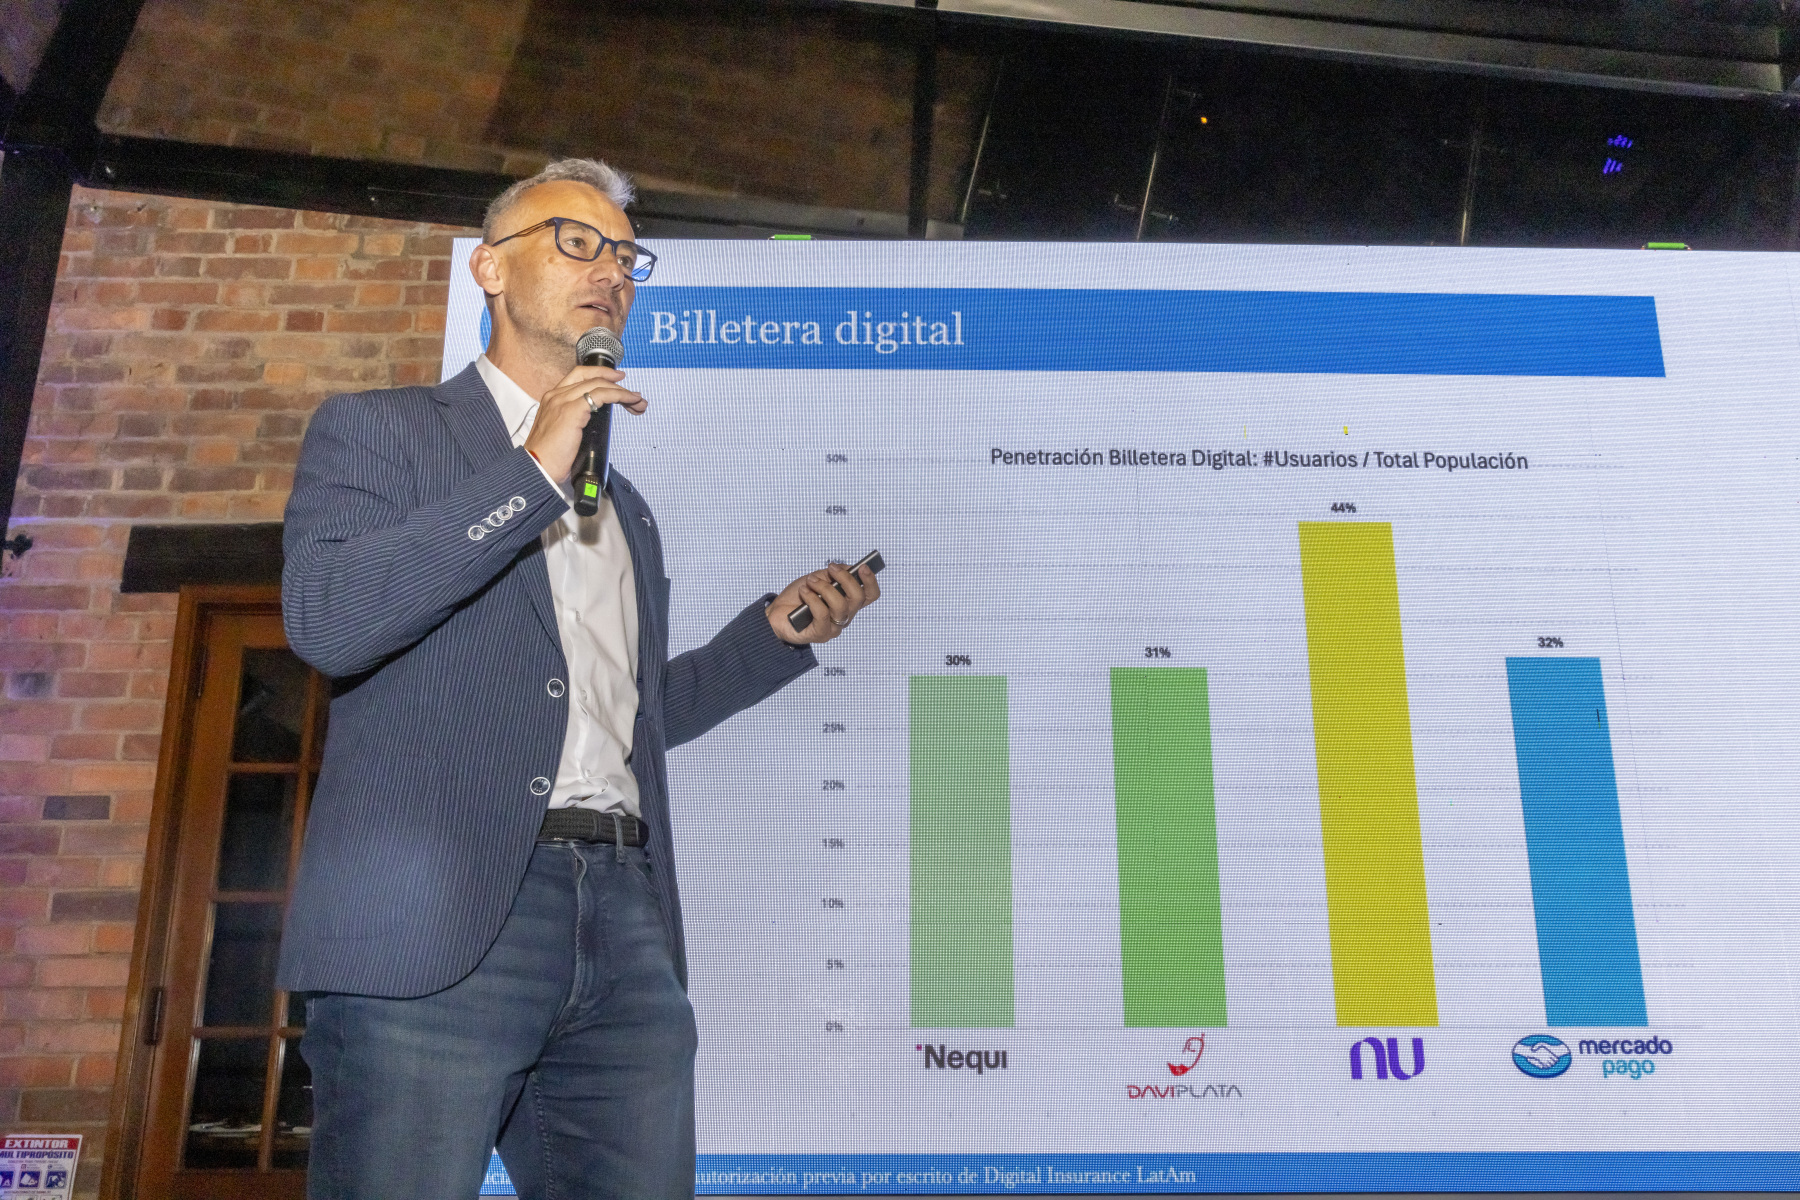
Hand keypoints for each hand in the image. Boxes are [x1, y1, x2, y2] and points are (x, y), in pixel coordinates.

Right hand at [522, 363, 646, 480]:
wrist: (537, 468)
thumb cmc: (548, 458)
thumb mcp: (562, 433)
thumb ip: (575, 422)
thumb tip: (594, 424)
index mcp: (552, 399)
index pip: (579, 377)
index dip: (600, 374)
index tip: (617, 380)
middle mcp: (556, 395)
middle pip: (591, 377)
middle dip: (616, 383)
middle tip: (634, 394)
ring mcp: (563, 401)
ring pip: (599, 384)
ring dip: (623, 392)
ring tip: (638, 401)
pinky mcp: (572, 410)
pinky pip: (601, 395)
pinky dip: (619, 396)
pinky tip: (630, 401)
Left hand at [769, 560, 880, 644]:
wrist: (776, 613)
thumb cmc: (799, 597)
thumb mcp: (818, 578)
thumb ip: (833, 574)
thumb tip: (848, 568)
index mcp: (848, 603)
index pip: (869, 595)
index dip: (870, 581)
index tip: (862, 567)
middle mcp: (845, 616)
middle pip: (858, 598)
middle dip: (844, 578)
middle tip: (829, 568)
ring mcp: (834, 627)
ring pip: (840, 605)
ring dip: (824, 587)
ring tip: (810, 581)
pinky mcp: (820, 634)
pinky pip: (822, 614)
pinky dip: (812, 598)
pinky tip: (804, 591)